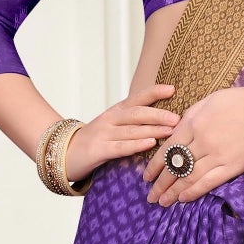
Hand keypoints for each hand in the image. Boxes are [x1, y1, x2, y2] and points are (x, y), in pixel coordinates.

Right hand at [62, 85, 181, 184]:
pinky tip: (150, 143)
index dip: (154, 92)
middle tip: (178, 118)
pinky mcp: (98, 150)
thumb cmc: (97, 141)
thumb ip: (135, 123)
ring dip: (153, 129)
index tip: (172, 89)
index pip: (137, 98)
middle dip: (159, 114)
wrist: (64, 153)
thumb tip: (165, 121)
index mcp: (116, 111)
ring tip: (171, 130)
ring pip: (131, 130)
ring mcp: (103, 134)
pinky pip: (120, 147)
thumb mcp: (115, 127)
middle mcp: (110, 119)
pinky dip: (136, 145)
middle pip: (137, 113)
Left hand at [143, 85, 243, 206]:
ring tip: (163, 202)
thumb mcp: (211, 100)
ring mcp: (217, 155)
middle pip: (175, 166)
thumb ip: (192, 115)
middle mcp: (201, 141)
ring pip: (188, 177)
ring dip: (173, 192)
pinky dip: (194, 192)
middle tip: (150, 196)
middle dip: (160, 183)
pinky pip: (208, 182)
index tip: (146, 176)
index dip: (155, 165)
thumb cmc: (241, 101)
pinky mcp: (232, 166)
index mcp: (194, 122)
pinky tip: (183, 199)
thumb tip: (176, 129)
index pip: (168, 148)